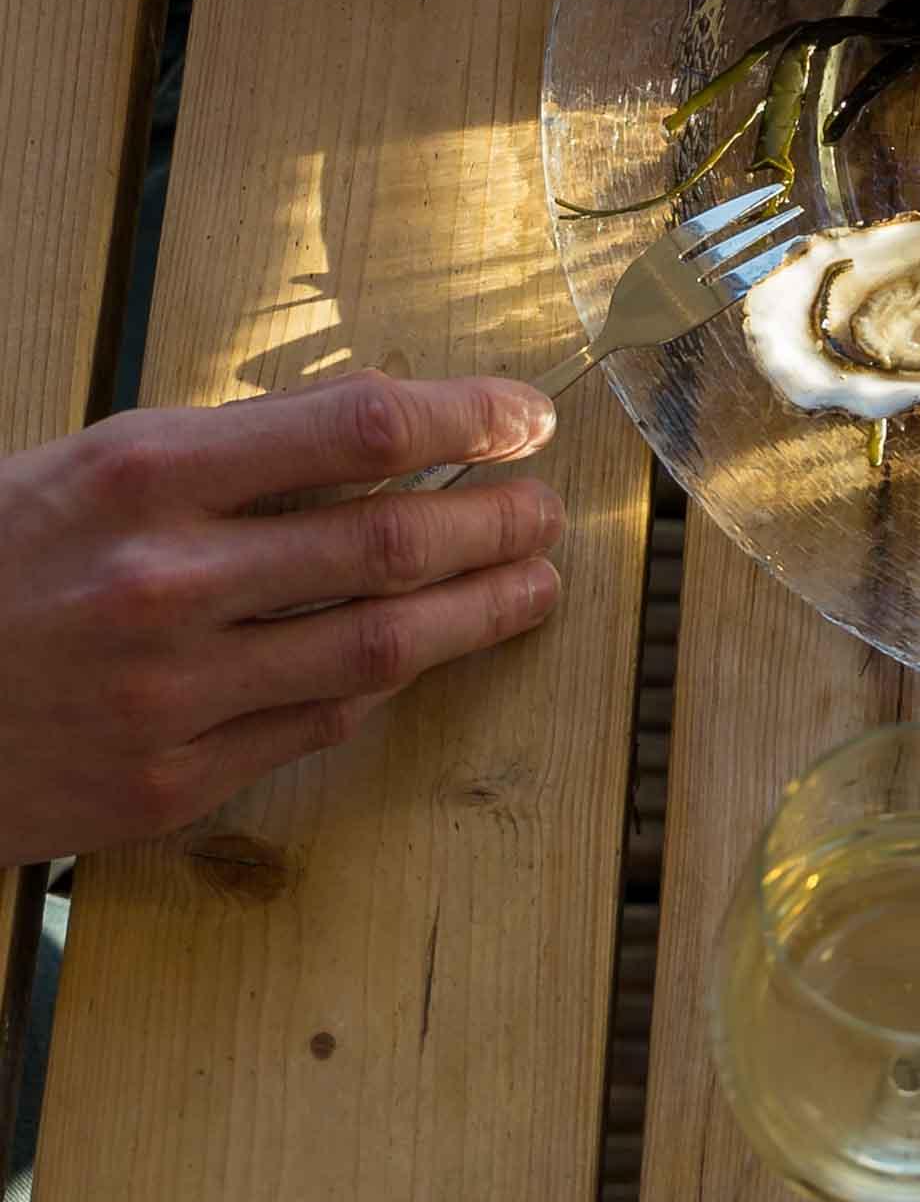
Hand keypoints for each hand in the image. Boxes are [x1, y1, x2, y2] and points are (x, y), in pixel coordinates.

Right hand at [0, 377, 563, 863]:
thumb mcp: (90, 465)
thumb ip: (228, 459)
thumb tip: (385, 445)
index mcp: (143, 474)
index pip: (357, 430)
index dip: (466, 419)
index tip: (525, 417)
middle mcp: (166, 582)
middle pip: (389, 546)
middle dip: (494, 524)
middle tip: (546, 511)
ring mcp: (170, 694)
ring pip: (376, 649)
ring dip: (476, 613)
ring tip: (530, 584)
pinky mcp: (168, 785)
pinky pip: (315, 728)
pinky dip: (380, 686)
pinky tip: (417, 657)